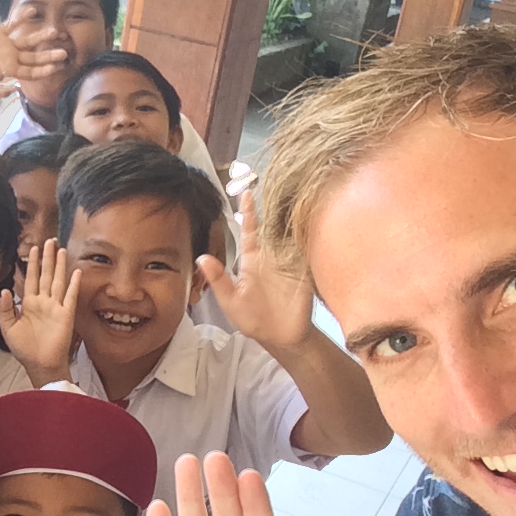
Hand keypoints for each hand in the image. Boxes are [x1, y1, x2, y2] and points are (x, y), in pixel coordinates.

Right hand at [0, 14, 68, 97]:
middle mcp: (11, 55)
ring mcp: (4, 43)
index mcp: (10, 69)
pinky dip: (19, 15)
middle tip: (63, 50)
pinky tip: (31, 9)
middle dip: (48, 52)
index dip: (45, 69)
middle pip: (33, 54)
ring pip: (25, 37)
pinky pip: (9, 22)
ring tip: (53, 30)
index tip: (58, 66)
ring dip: (39, 34)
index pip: (31, 70)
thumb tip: (12, 92)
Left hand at [0, 239, 78, 386]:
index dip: (33, 264)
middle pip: (46, 275)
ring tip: (61, 250)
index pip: (31, 279)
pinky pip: (70, 296)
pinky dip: (73, 284)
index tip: (34, 249)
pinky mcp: (66, 315)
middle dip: (47, 258)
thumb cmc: (25, 349)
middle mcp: (44, 302)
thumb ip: (5, 309)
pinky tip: (76, 271)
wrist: (40, 364)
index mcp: (29, 304)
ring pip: (58, 281)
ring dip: (60, 266)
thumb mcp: (8, 328)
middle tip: (50, 241)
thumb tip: (5, 290)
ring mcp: (56, 307)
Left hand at [200, 190, 313, 349]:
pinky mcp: (306, 271)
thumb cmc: (253, 320)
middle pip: (273, 224)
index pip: (249, 231)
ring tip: (295, 189)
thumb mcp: (231, 302)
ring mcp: (290, 262)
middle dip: (274, 203)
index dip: (248, 213)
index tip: (246, 193)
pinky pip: (308, 249)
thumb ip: (219, 280)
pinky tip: (313, 217)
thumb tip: (201, 258)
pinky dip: (311, 234)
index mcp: (252, 261)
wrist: (281, 337)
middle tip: (275, 178)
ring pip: (291, 232)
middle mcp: (272, 257)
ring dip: (294, 214)